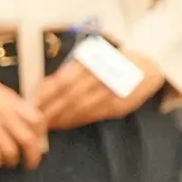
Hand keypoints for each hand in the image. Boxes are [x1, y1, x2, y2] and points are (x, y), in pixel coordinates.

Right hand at [0, 79, 46, 169]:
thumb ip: (15, 105)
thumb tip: (30, 122)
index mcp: (11, 101)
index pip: (37, 120)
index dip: (41, 135)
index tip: (38, 143)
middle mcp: (3, 113)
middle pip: (28, 140)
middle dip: (32, 157)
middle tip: (30, 163)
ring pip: (10, 152)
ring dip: (11, 161)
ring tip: (9, 161)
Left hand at [32, 51, 165, 128]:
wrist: (149, 65)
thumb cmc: (113, 60)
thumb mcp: (93, 56)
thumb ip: (72, 70)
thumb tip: (45, 87)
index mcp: (93, 60)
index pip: (63, 80)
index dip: (45, 94)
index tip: (32, 103)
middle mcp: (102, 76)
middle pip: (69, 96)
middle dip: (50, 110)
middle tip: (34, 119)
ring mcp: (112, 93)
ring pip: (80, 108)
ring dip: (60, 118)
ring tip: (45, 125)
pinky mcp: (119, 107)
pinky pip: (92, 115)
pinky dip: (75, 121)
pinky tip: (64, 124)